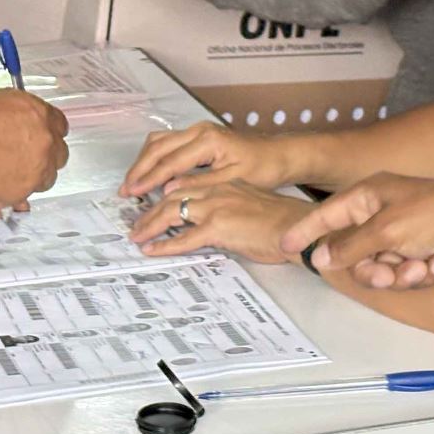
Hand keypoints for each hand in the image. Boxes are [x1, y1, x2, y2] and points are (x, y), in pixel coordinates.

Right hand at [0, 89, 68, 216]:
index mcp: (38, 113)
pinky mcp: (22, 192)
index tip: (40, 136)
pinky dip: (15, 193)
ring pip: (47, 177)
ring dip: (33, 176)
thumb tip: (15, 124)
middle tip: (25, 156)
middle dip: (45, 155)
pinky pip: (25, 196)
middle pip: (59, 153)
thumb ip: (14, 115)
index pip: (59, 124)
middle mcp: (44, 140)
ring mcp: (37, 168)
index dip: (47, 131)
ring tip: (10, 173)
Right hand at [121, 121, 294, 198]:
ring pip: (159, 141)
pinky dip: (154, 157)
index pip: (170, 161)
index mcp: (208, 140)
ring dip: (143, 161)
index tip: (133, 192)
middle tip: (125, 190)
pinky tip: (149, 172)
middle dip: (139, 169)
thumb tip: (169, 189)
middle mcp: (199, 130)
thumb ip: (200, 183)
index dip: (149, 178)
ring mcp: (197, 130)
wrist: (279, 155)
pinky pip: (167, 142)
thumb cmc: (262, 168)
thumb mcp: (232, 180)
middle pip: (158, 147)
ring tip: (132, 183)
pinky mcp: (198, 135)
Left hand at [129, 182, 305, 263]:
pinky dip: (165, 245)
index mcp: (222, 183)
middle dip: (148, 211)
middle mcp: (215, 191)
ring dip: (150, 226)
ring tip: (137, 236)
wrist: (298, 229)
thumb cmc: (280, 221)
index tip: (148, 206)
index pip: (183, 186)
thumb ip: (224, 204)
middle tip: (135, 224)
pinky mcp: (219, 228)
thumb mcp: (247, 203)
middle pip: (170, 197)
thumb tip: (204, 217)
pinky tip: (153, 250)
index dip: (162, 196)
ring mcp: (215, 208)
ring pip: (171, 213)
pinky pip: (184, 239)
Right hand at [278, 174, 433, 289]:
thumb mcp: (385, 231)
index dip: (305, 230)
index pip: (326, 214)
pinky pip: (403, 272)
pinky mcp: (420, 252)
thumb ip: (349, 247)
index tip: (283, 245)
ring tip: (420, 267)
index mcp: (368, 195)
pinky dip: (419, 272)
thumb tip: (318, 258)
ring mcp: (401, 234)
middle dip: (370, 268)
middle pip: (354, 251)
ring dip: (398, 273)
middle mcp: (381, 213)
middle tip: (385, 274)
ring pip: (379, 267)